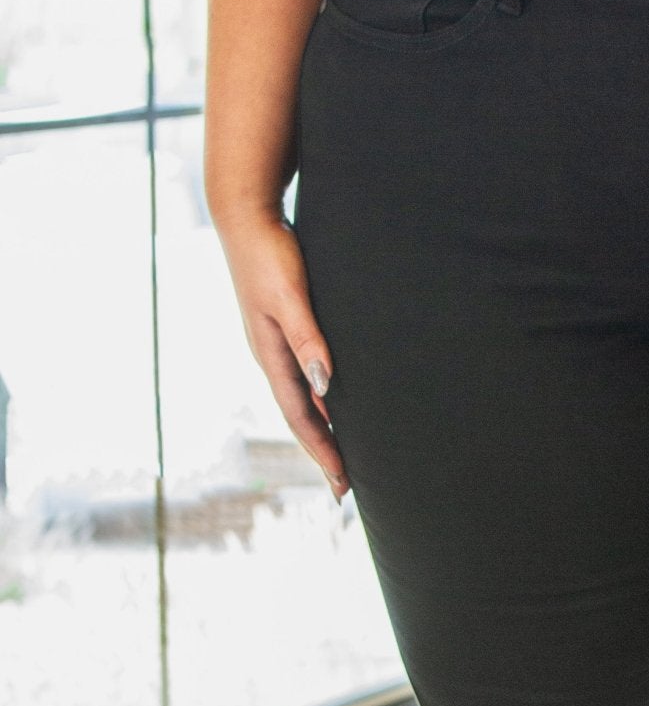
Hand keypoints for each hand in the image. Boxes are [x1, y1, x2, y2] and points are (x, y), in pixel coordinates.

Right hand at [213, 206, 349, 502]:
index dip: (322, 450)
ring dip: (321, 429)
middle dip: (322, 452)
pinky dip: (319, 399)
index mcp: (271, 356)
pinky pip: (302, 377)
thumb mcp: (289, 298)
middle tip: (345, 487)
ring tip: (341, 455)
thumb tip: (325, 386)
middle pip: (300, 416)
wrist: (246, 217)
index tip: (342, 481)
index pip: (300, 417)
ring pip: (302, 399)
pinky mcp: (283, 328)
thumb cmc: (270, 254)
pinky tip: (333, 403)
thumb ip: (307, 339)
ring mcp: (274, 344)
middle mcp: (271, 356)